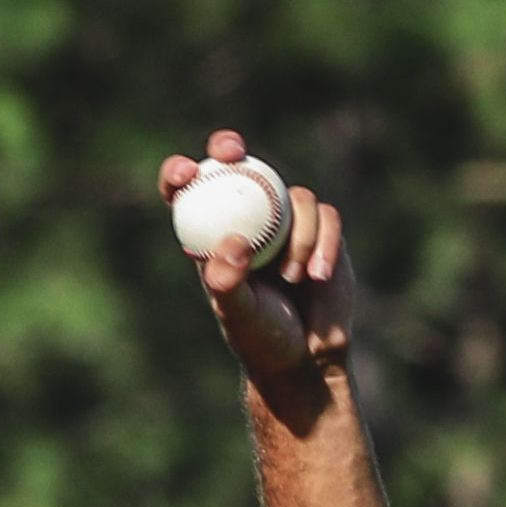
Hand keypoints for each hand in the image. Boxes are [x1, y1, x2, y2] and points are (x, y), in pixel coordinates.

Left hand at [158, 131, 351, 415]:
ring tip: (294, 280)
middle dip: (228, 147)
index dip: (179, 174)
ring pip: (292, 197)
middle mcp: (249, 221)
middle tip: (232, 151)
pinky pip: (325, 215)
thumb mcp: (238, 314)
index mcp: (213, 237)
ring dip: (296, 237)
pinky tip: (318, 276)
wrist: (307, 359)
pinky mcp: (322, 230)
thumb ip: (229, 282)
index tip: (186, 172)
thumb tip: (232, 243)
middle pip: (235, 166)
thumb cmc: (262, 339)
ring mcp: (287, 222)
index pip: (188, 195)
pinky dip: (322, 242)